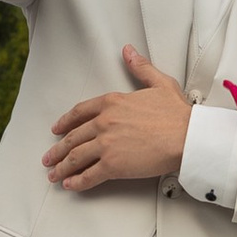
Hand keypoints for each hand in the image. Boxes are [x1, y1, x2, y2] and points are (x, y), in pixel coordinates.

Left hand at [44, 49, 192, 192]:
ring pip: (76, 157)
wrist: (187, 137)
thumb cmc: (177, 113)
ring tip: (53, 174)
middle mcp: (104, 122)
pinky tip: (69, 185)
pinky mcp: (113, 166)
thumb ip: (140, 68)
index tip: (57, 129)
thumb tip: (128, 51)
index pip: (80, 112)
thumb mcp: (159, 83)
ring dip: (62, 167)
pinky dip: (76, 182)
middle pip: (73, 138)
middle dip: (57, 150)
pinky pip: (88, 175)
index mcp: (112, 102)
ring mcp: (106, 145)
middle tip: (49, 158)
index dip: (65, 122)